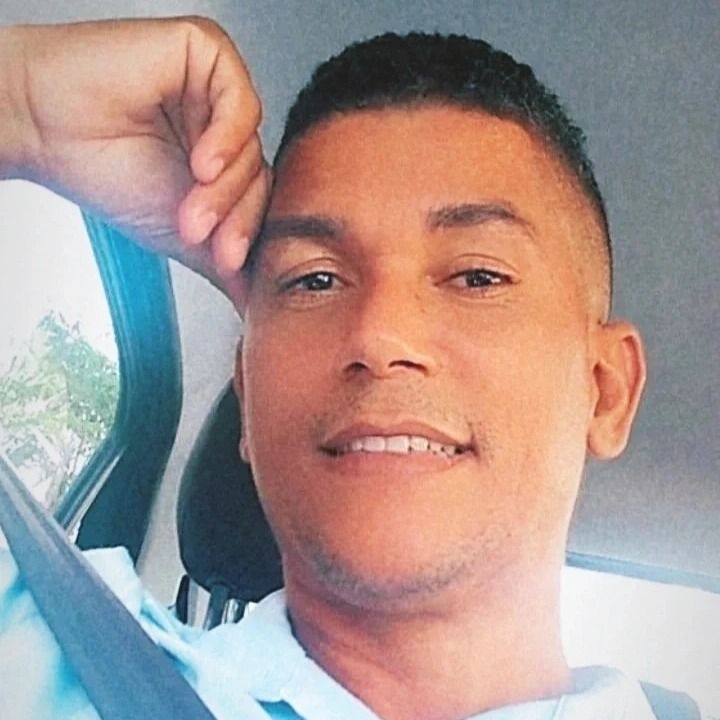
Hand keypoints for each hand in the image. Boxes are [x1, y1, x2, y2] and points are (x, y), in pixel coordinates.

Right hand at [0, 17, 268, 293]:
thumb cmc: (105, 173)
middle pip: (259, 175)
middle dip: (233, 216)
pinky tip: (199, 164)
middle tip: (199, 236)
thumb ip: (222, 264)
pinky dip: (225, 140)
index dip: (247, 233)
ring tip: (189, 211)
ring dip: (222, 188)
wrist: (46, 130)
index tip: (225, 263)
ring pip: (251, 146)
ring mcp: (217, 88)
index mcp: (222, 162)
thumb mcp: (180, 234)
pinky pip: (240, 101)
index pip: (258, 199)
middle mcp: (224, 124)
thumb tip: (253, 301)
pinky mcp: (206, 52)